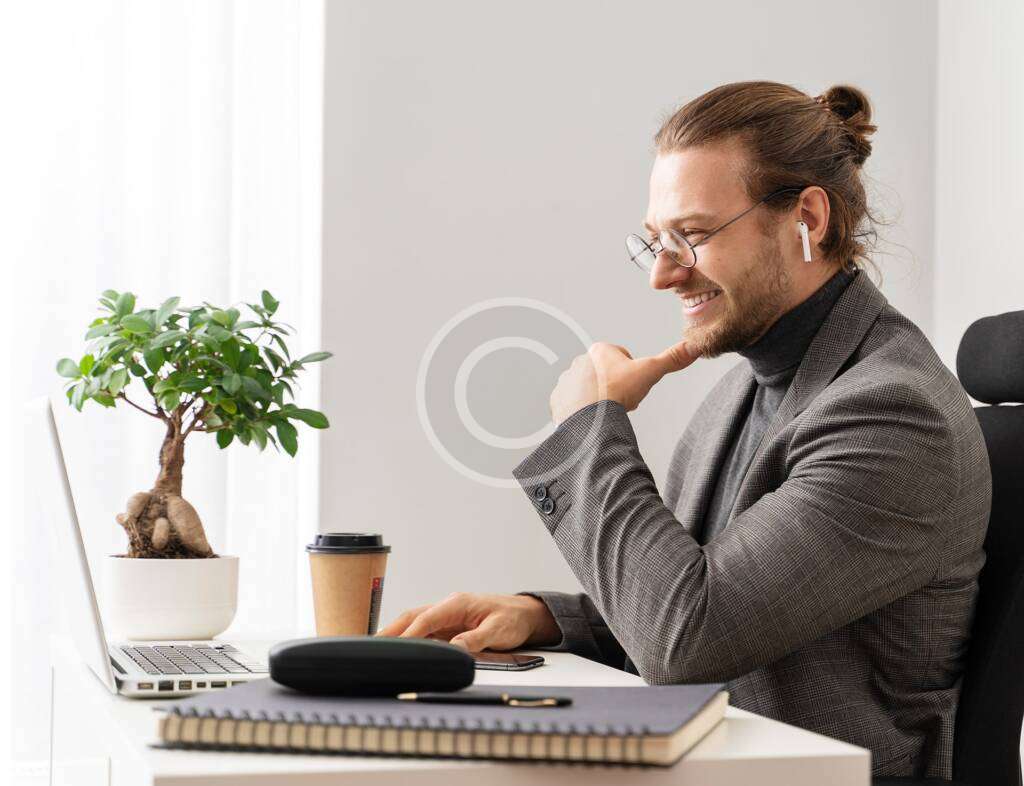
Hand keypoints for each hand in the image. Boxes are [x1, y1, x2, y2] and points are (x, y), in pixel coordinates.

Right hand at [375, 592, 559, 651]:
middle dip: (391, 630)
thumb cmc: (513, 619)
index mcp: (457, 604)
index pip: (426, 619)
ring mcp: (446, 615)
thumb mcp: (498, 630)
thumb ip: (475, 639)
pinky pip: (423, 629)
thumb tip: (455, 648)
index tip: (396, 648)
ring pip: (415, 621)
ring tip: (377, 648)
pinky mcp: (448, 624)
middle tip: (371, 646)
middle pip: (413, 616)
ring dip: (397, 633)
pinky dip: (408, 637)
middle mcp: (448, 606)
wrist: (524, 614)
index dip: (409, 634)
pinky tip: (399, 647)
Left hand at [549, 340, 697, 423]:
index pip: (622, 359)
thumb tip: (694, 347)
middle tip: (620, 401)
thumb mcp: (649, 372)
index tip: (631, 386)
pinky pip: (572, 405)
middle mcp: (579, 362)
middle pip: (606, 376)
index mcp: (599, 351)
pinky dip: (582, 413)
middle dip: (615, 388)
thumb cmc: (616, 393)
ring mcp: (566, 381)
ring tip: (605, 412)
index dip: (632, 374)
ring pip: (589, 391)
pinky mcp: (557, 400)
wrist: (590, 419)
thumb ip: (671, 359)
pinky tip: (592, 419)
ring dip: (598, 400)